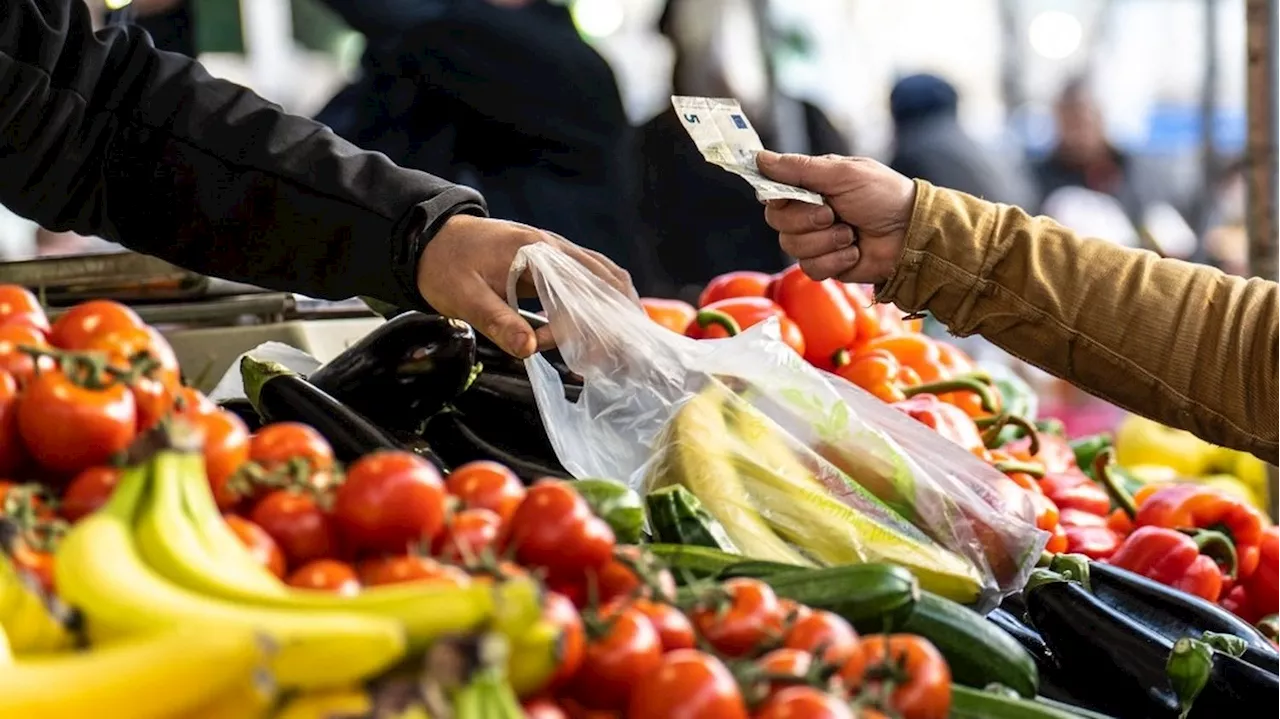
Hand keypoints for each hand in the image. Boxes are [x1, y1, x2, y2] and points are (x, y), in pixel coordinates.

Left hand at [417, 215, 633, 357]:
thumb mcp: (465, 297)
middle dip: (615, 316)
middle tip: (618, 353)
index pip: (581, 288)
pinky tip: (602, 322)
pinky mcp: (550, 262)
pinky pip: (587, 278)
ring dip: (613, 307)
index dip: (582, 325)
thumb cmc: (444, 265)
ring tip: (621, 342)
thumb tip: (529, 350)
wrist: (428, 238)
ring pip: (602, 277)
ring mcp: (554, 252)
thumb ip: (498, 322)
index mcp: (537, 252)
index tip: (570, 354)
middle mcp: (554, 248)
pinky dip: (599, 300)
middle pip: (605, 279)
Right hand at [757, 152, 916, 284]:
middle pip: (777, 221)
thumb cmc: (883, 195)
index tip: (783, 197)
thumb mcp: (843, 174)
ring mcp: (817, 239)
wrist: (912, 233)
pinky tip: (854, 251)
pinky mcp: (827, 264)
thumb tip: (760, 157)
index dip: (775, 197)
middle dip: (806, 220)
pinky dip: (834, 261)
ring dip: (825, 241)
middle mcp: (809, 211)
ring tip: (850, 234)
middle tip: (832, 214)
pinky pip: (811, 268)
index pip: (772, 192)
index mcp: (811, 185)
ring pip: (792, 246)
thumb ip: (799, 168)